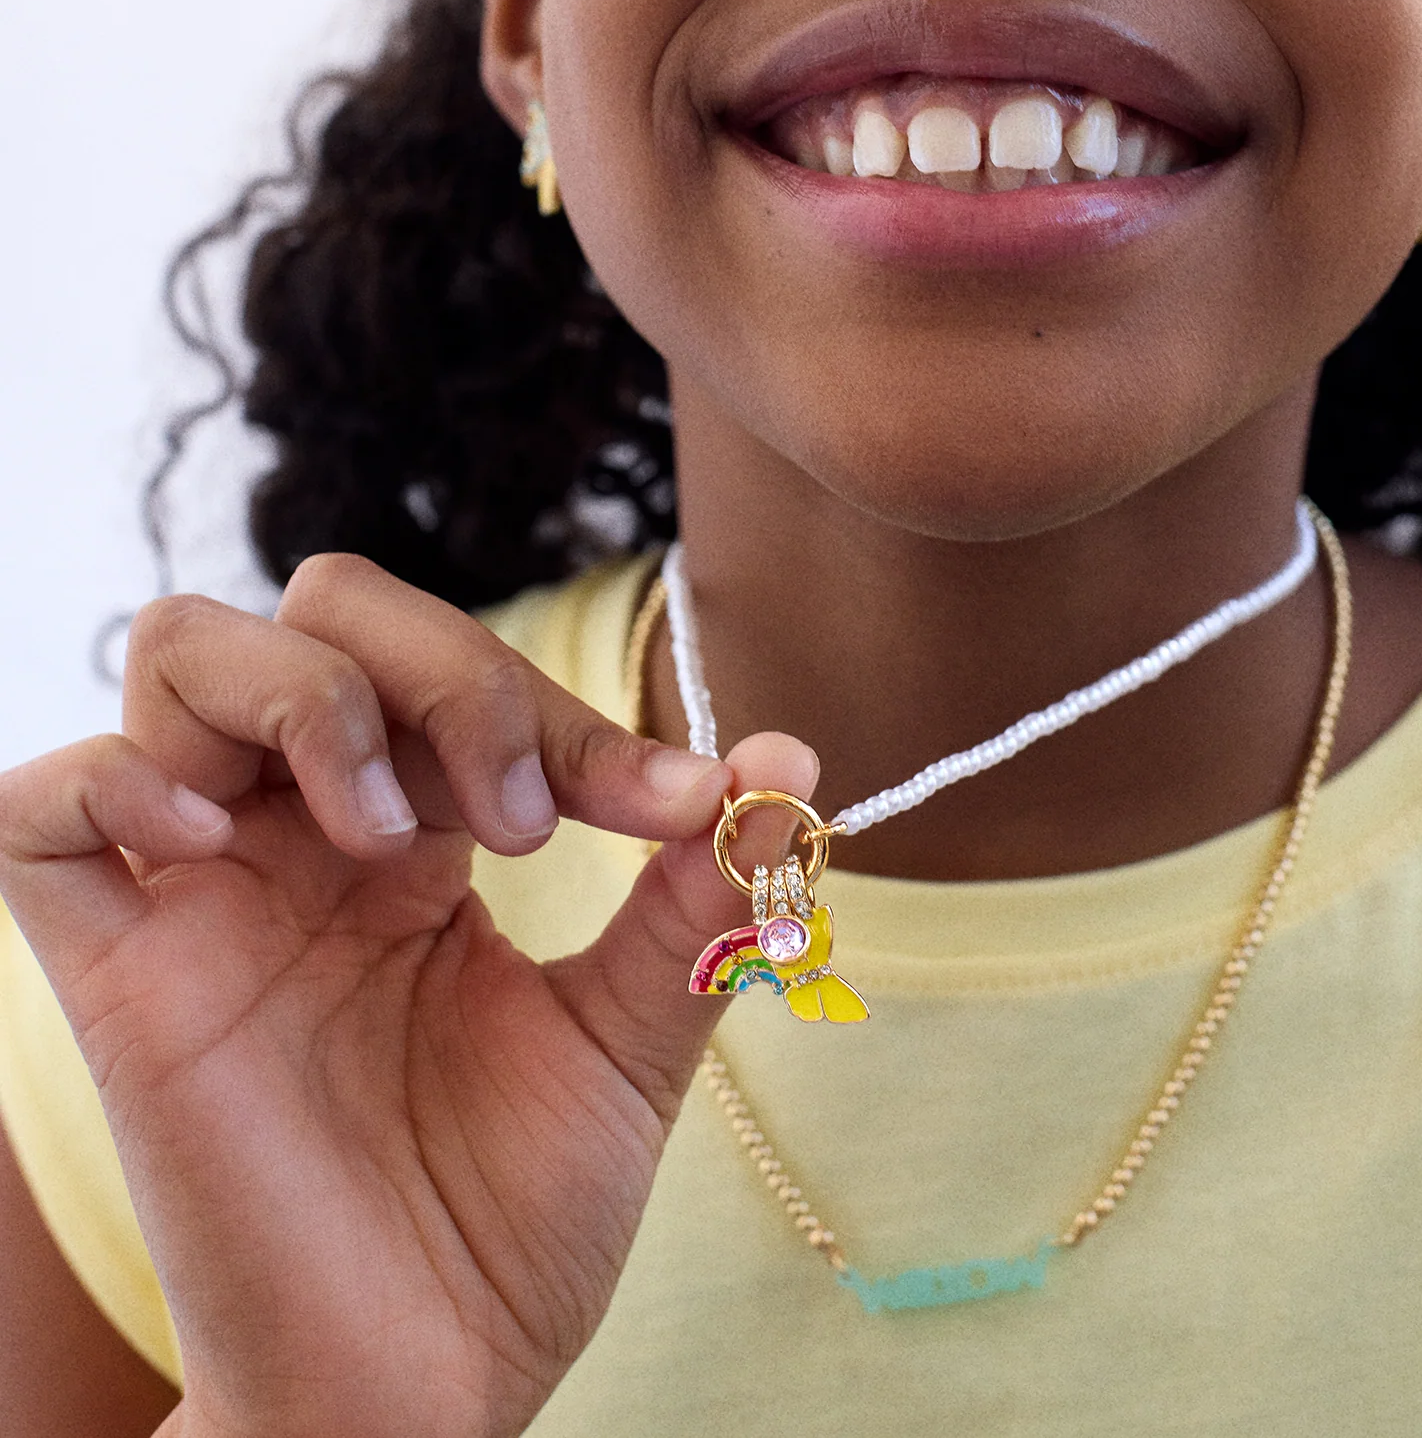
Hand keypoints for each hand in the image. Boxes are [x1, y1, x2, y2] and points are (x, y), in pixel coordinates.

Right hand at [0, 556, 815, 1437]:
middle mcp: (304, 838)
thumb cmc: (507, 1223)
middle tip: (519, 816)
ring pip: (179, 655)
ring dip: (304, 696)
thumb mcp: (628, 1040)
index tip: (676, 809)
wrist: (418, 1393)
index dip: (568, 709)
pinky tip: (216, 839)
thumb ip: (695, 898)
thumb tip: (794, 759)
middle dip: (440, 668)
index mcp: (421, 837)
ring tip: (386, 832)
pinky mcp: (116, 981)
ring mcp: (202, 896)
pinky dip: (111, 777)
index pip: (461, 669)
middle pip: (321, 613)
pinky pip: (39, 812)